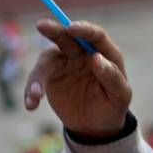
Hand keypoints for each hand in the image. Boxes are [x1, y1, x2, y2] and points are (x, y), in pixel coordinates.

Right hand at [23, 19, 131, 138]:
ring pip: (47, 59)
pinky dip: (31, 90)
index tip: (71, 28)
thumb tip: (96, 58)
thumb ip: (112, 77)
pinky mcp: (50, 76)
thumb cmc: (113, 108)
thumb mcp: (120, 96)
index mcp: (105, 54)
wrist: (95, 127)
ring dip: (38, 75)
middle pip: (67, 37)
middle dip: (54, 30)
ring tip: (36, 94)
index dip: (84, 30)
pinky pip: (37, 78)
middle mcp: (83, 54)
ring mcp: (65, 63)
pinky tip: (31, 105)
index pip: (95, 36)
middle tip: (41, 25)